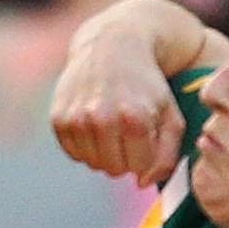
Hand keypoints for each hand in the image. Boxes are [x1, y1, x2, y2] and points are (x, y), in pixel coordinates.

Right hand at [50, 6, 188, 183]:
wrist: (112, 44)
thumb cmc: (147, 84)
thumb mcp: (170, 114)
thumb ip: (167, 155)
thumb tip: (142, 183)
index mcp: (134, 119)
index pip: (139, 168)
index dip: (145, 155)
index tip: (146, 135)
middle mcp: (102, 119)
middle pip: (115, 170)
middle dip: (125, 156)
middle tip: (129, 129)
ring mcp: (77, 119)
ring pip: (93, 164)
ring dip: (105, 151)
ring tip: (112, 124)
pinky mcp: (59, 119)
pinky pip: (74, 153)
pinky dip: (85, 144)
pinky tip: (94, 121)